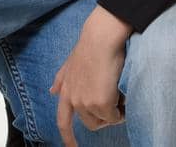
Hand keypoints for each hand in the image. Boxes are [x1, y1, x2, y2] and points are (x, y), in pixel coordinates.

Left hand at [50, 5, 131, 145]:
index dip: (68, 138)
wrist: (101, 38)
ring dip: (114, 113)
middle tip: (115, 104)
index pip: (63, 121)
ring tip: (119, 95)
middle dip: (104, 117)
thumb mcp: (70, 63)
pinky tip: (123, 94)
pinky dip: (121, 110)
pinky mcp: (101, 102)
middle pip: (91, 124)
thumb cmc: (90, 47)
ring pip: (105, 121)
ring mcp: (86, 103)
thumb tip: (53, 90)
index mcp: (66, 91)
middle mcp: (74, 100)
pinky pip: (115, 116)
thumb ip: (62, 78)